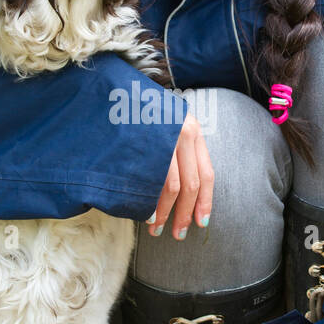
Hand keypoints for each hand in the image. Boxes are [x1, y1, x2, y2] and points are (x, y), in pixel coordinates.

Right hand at [146, 112, 213, 240]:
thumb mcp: (170, 125)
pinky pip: (151, 179)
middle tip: (178, 233)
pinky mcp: (142, 143)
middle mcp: (182, 132)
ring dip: (165, 212)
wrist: (116, 90)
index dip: (205, 202)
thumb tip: (185, 196)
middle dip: (184, 214)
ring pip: (171, 186)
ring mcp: (162, 137)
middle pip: (191, 185)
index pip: (207, 174)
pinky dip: (150, 201)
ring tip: (157, 227)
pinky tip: (146, 212)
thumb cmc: (143, 113)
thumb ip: (181, 152)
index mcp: (193, 130)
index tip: (201, 222)